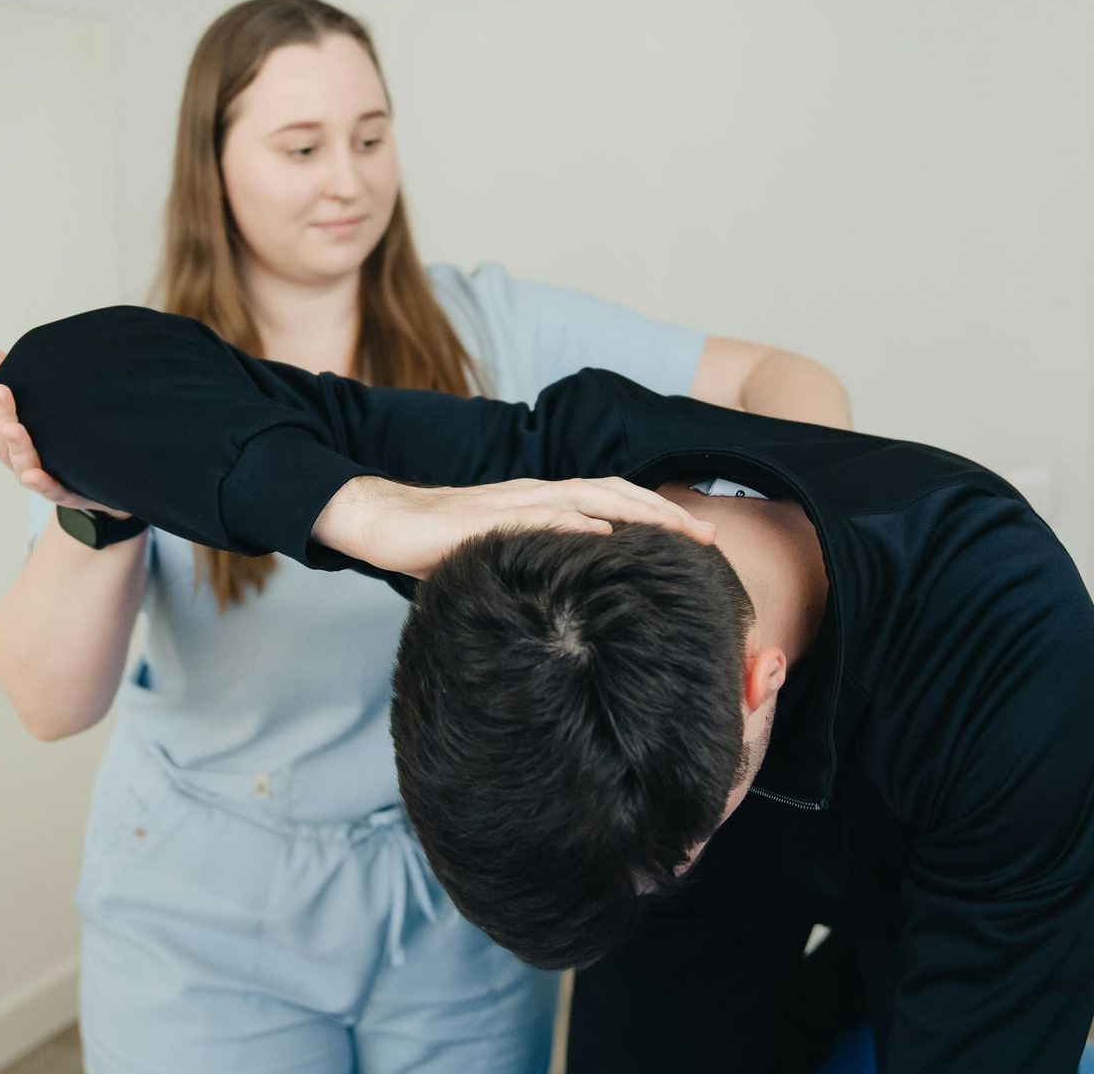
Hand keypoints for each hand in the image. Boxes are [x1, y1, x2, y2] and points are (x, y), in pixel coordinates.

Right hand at [0, 344, 131, 518]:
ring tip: (13, 428)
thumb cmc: (61, 442)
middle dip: (0, 414)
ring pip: (22, 464)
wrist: (103, 482)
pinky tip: (34, 474)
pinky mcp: (66, 492)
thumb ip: (15, 380)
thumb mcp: (38, 409)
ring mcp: (40, 477)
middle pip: (1, 438)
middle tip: (0, 391)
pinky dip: (41, 483)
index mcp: (10, 437)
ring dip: (17, 446)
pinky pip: (52, 489)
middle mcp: (19, 458)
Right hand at [313, 475, 717, 579]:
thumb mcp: (501, 556)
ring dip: (636, 511)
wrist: (385, 524)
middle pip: (614, 493)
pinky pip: (540, 515)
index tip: (696, 538)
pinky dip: (577, 522)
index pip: (611, 500)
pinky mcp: (489, 518)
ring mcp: (515, 501)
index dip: (656, 514)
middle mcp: (537, 493)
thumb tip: (573, 600)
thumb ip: (537, 566)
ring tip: (674, 530)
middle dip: (665, 512)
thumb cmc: (439, 544)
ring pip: (589, 496)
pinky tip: (605, 533)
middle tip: (708, 537)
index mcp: (543, 501)